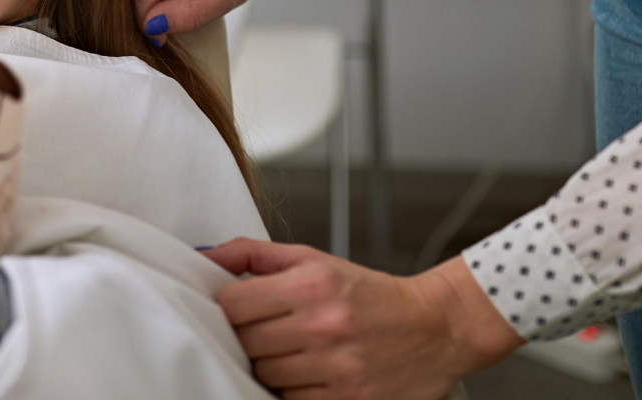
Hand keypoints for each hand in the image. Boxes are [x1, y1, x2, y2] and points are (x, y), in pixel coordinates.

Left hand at [202, 240, 521, 399]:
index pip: (232, 303)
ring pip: (264, 376)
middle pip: (244, 343)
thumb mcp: (313, 260)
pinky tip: (306, 376)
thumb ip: (253, 255)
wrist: (438, 327)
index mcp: (311, 284)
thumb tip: (203, 256)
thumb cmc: (370, 294)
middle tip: (264, 334)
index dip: (225, 309)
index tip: (236, 310)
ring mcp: (337, 367)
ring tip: (290, 354)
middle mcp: (323, 325)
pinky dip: (291, 392)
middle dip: (246, 339)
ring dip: (268, 368)